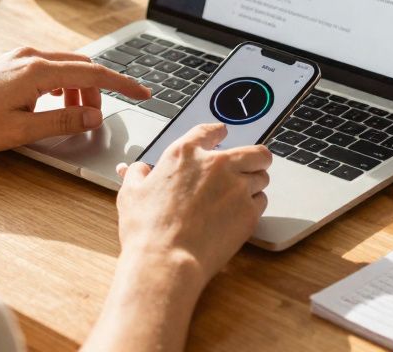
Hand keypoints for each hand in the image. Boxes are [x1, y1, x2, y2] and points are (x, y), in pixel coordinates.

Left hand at [0, 47, 150, 151]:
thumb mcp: (22, 131)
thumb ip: (62, 122)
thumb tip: (91, 118)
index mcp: (38, 71)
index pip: (94, 75)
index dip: (123, 84)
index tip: (143, 93)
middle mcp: (30, 57)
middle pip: (81, 68)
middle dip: (98, 92)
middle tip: (99, 119)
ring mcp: (18, 57)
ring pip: (64, 68)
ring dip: (77, 91)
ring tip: (73, 118)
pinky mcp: (8, 63)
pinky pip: (47, 69)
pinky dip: (60, 86)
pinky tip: (51, 106)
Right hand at [114, 123, 270, 289]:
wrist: (166, 260)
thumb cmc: (148, 230)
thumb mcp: (131, 194)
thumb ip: (136, 175)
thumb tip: (137, 170)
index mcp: (185, 155)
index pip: (209, 131)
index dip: (218, 132)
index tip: (221, 133)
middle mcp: (216, 165)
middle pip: (252, 152)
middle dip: (252, 159)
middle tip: (246, 167)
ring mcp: (236, 187)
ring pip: (261, 176)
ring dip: (253, 183)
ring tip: (239, 195)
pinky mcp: (249, 212)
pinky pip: (261, 201)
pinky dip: (253, 206)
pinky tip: (239, 215)